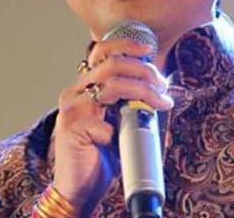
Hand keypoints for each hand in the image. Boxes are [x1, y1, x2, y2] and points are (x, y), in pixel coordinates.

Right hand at [52, 39, 172, 216]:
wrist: (78, 189)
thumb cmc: (99, 156)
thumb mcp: (117, 123)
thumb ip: (129, 103)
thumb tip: (159, 88)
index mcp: (84, 88)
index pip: (102, 53)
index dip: (125, 45)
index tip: (149, 49)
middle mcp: (74, 93)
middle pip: (112, 64)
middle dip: (144, 71)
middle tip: (162, 85)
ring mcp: (71, 109)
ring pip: (112, 86)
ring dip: (143, 93)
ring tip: (160, 103)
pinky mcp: (71, 128)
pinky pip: (106, 122)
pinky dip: (121, 130)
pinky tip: (121, 141)